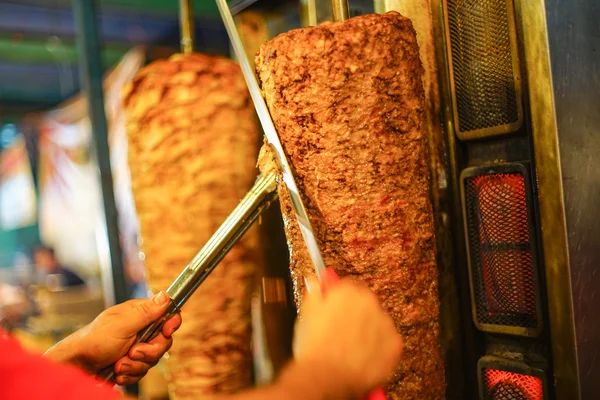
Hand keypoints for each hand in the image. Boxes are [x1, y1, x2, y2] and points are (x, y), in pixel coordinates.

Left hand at [45, 291, 181, 385]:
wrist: (76, 366)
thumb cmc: (94, 341)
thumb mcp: (122, 325)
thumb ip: (146, 312)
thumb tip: (165, 295)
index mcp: (139, 314)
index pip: (167, 315)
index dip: (170, 324)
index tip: (165, 332)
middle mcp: (140, 330)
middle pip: (163, 342)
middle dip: (148, 352)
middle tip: (132, 352)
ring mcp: (136, 347)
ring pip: (153, 359)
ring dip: (135, 365)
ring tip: (118, 363)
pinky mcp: (130, 363)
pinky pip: (142, 372)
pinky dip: (130, 375)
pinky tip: (117, 372)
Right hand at [293, 277, 402, 397]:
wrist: (326, 375)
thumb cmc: (315, 347)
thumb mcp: (306, 314)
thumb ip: (314, 292)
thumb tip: (314, 281)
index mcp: (348, 290)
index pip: (349, 287)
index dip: (340, 301)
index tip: (336, 310)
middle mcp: (369, 302)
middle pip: (365, 304)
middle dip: (356, 316)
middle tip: (341, 332)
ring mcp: (385, 323)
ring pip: (378, 323)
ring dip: (369, 332)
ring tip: (351, 348)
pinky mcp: (395, 344)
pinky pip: (389, 343)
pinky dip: (379, 349)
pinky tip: (363, 357)